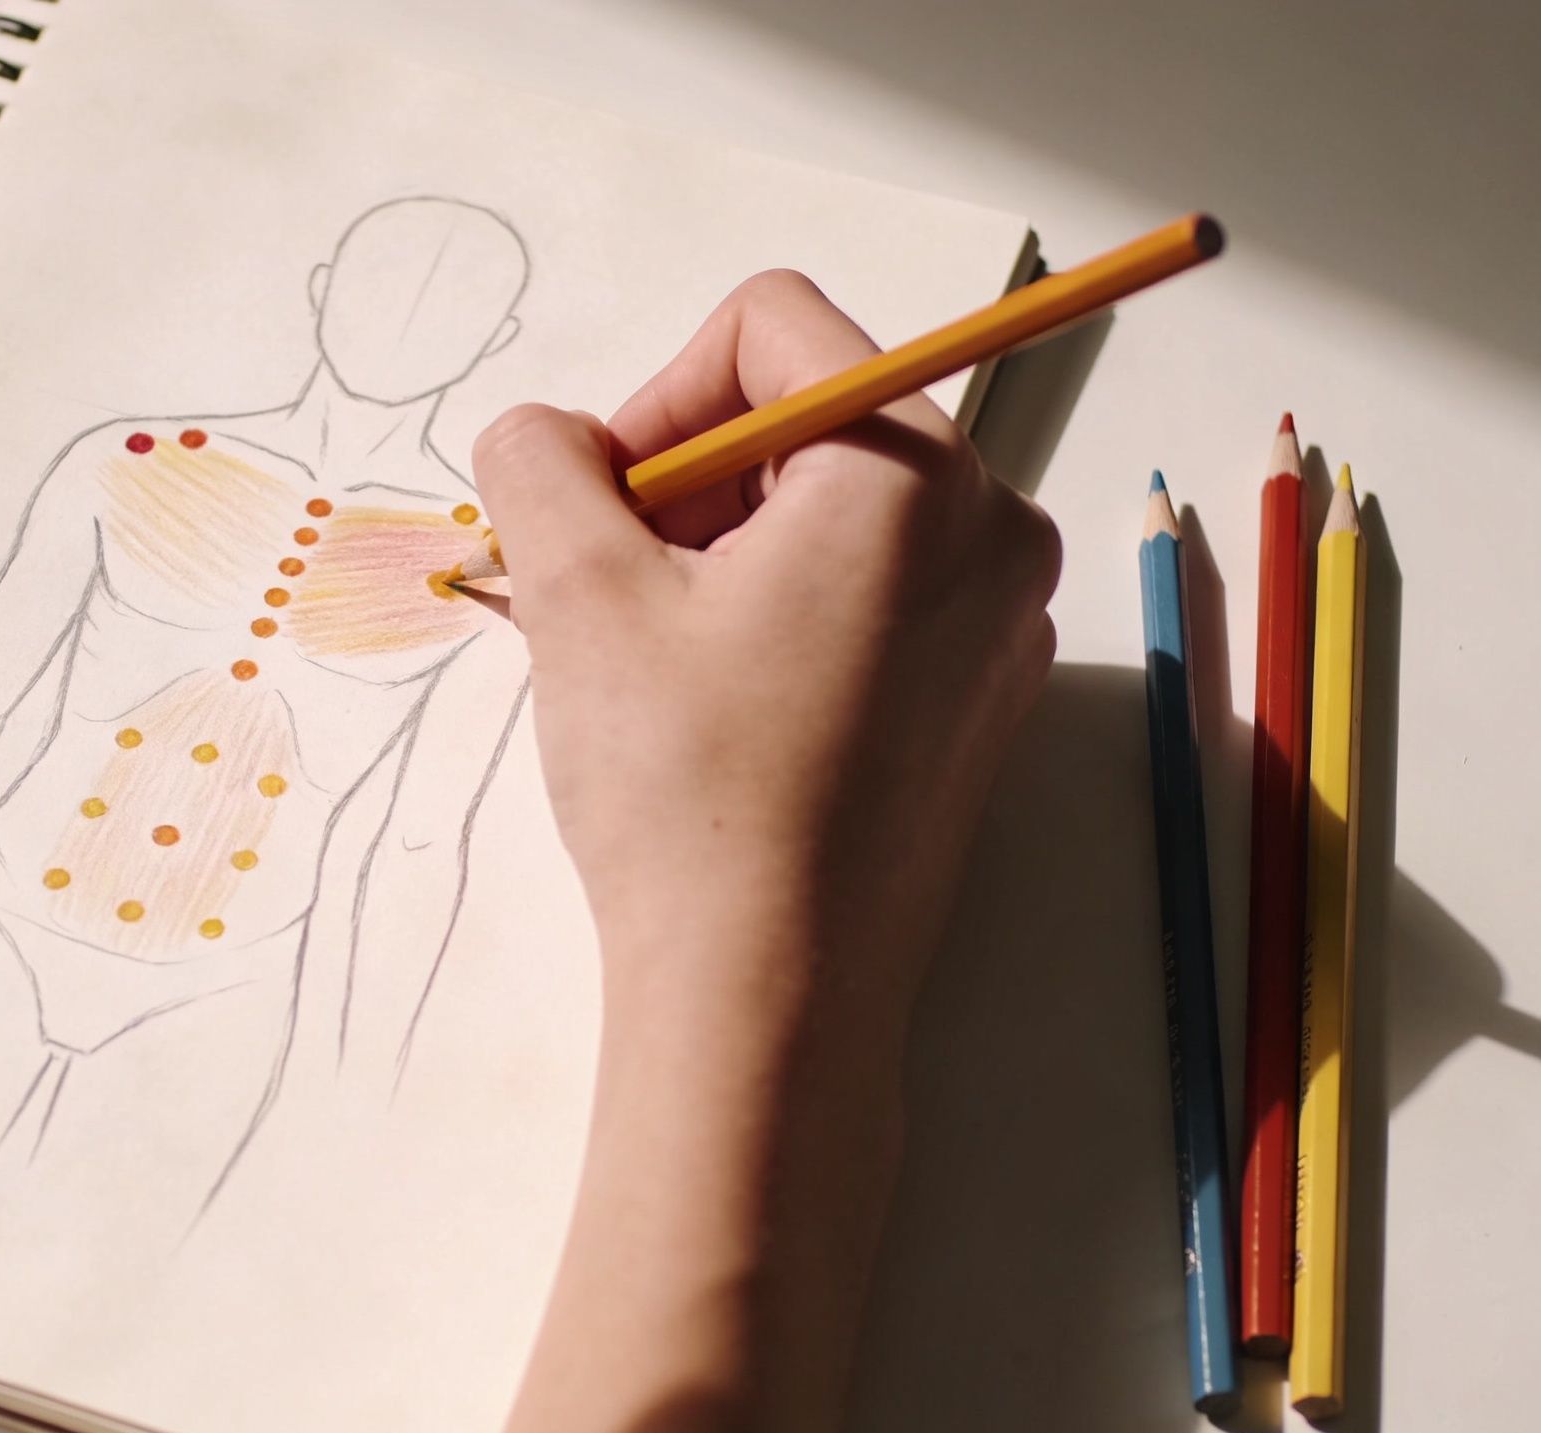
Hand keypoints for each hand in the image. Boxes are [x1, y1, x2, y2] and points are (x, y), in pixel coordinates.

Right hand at [477, 271, 1058, 1432]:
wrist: (771, 998)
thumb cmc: (684, 793)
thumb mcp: (576, 595)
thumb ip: (541, 463)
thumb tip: (546, 436)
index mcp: (913, 471)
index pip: (774, 326)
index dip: (656, 394)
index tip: (600, 502)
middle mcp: (990, 527)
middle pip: (811, 416)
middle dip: (687, 483)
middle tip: (605, 584)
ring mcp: (1000, 621)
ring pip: (836, 510)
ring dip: (722, 551)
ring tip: (645, 655)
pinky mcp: (979, 700)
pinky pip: (872, 594)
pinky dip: (779, 614)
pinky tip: (708, 707)